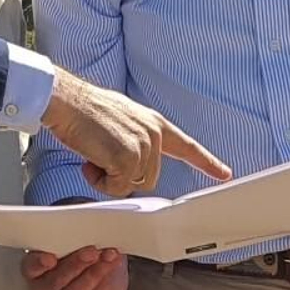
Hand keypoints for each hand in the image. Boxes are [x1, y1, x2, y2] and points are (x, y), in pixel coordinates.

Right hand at [21, 246, 127, 289]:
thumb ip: (69, 237)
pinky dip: (102, 288)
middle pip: (54, 282)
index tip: (50, 257)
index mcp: (34, 269)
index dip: (38, 264)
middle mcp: (44, 289)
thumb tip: (78, 229)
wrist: (106, 265)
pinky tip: (110, 272)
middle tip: (91, 251)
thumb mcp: (74, 239)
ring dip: (92, 275)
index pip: (30, 267)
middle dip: (75, 265)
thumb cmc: (83, 249)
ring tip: (107, 258)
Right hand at [42, 69, 230, 196]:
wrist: (66, 100)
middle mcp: (153, 134)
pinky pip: (117, 188)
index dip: (206, 161)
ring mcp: (143, 146)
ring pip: (132, 185)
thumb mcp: (120, 119)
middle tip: (99, 155)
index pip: (186, 146)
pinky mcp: (128, 159)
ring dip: (109, 178)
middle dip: (121, 174)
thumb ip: (134, 138)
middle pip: (148, 178)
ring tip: (93, 153)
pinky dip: (100, 181)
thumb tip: (130, 164)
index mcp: (153, 123)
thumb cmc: (83, 110)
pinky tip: (90, 160)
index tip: (223, 173)